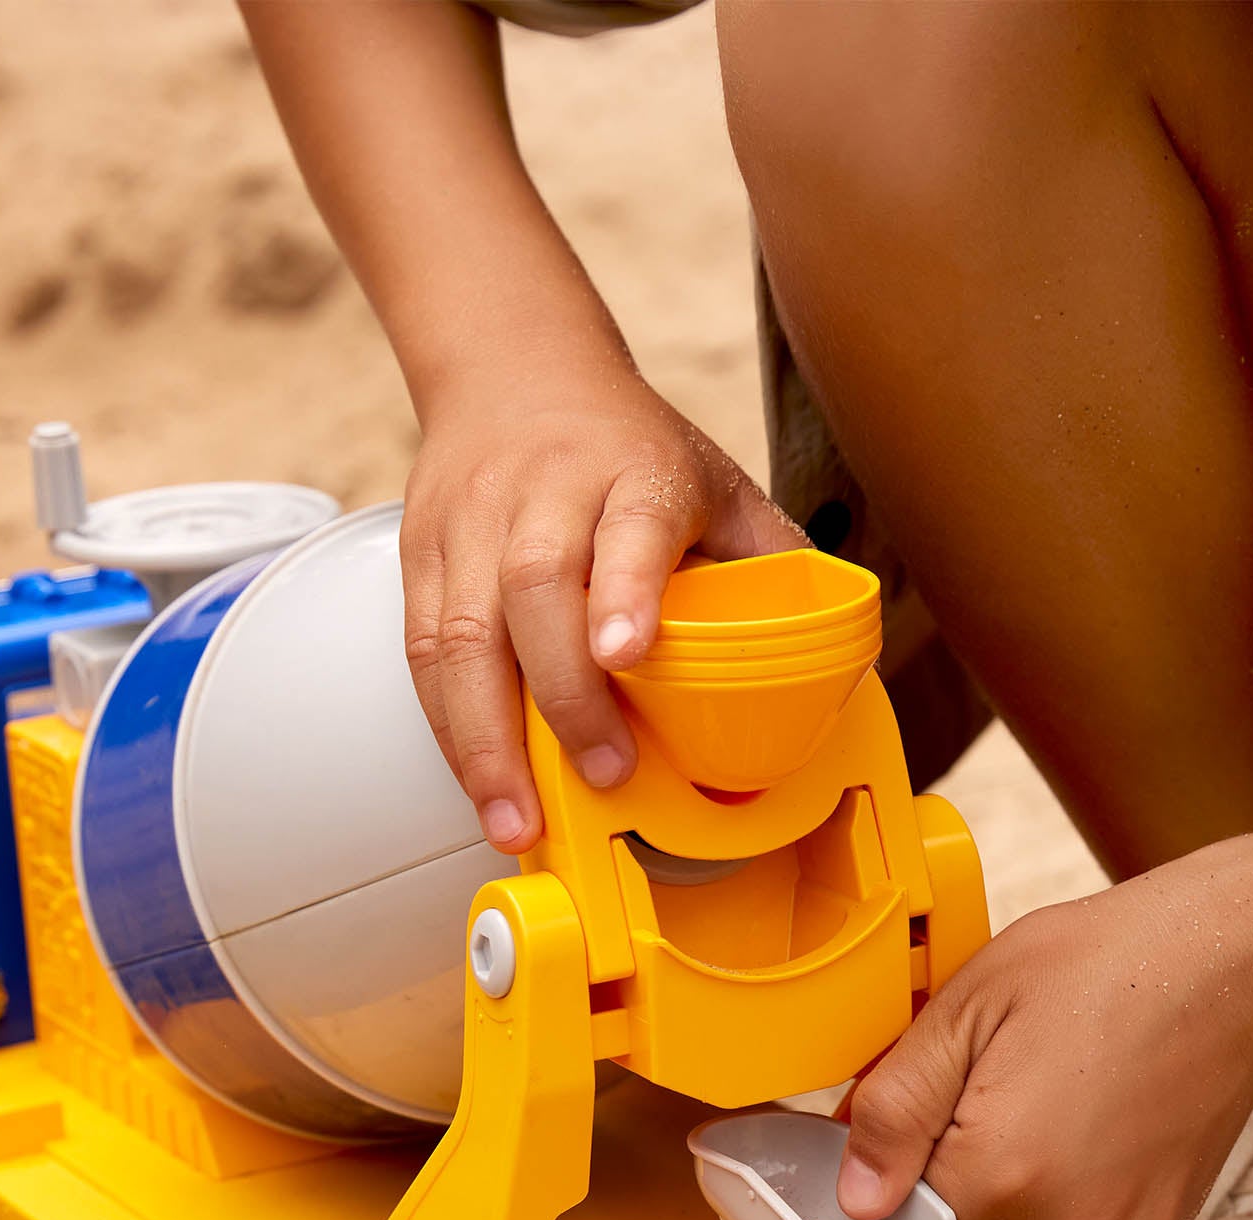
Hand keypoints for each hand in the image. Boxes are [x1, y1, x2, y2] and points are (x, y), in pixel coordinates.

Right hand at [401, 369, 804, 850]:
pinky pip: (423, 652)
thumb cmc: (628, 448)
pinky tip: (481, 784)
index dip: (628, 590)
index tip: (628, 654)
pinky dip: (449, 729)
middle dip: (563, 695)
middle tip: (603, 773)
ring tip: (516, 820)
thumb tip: (830, 655)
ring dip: (486, 740)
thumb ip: (769, 560)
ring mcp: (473, 524)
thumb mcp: (717, 482)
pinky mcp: (421, 557)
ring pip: (460, 633)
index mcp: (633, 472)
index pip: (631, 527)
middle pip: (534, 588)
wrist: (514, 366)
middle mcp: (544, 494)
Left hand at [836, 855, 1252, 1219]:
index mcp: (1004, 1169)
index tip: (898, 1139)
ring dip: (1001, 1197)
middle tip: (980, 1097)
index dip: (886, 1178)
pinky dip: (1056, 1201)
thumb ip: (897, 1108)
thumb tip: (856, 1198)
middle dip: (943, 1186)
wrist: (1232, 964)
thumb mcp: (969, 1008)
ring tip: (1038, 1103)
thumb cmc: (1108, 964)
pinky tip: (1079, 1128)